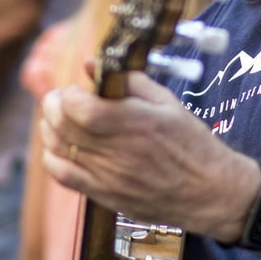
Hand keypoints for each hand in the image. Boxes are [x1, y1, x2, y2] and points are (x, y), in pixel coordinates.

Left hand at [39, 73, 258, 242]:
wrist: (210, 193)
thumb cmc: (193, 144)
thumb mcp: (169, 103)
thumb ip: (129, 81)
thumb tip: (92, 64)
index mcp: (136, 124)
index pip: (79, 108)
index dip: (68, 94)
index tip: (77, 89)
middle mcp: (119, 151)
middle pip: (63, 126)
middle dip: (54, 106)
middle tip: (62, 99)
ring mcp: (109, 177)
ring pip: (57, 148)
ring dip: (50, 128)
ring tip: (61, 119)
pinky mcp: (105, 195)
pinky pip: (63, 175)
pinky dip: (52, 157)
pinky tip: (61, 147)